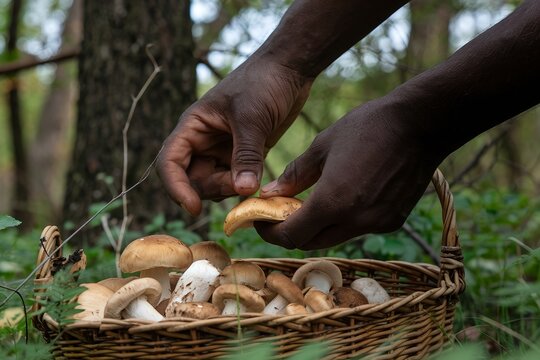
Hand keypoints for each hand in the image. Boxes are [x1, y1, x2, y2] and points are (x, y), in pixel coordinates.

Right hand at [157, 58, 312, 215]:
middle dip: (212, 188)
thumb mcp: (253, 118)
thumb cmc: (264, 83)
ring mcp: (222, 149)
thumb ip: (246, 155)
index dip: (175, 188)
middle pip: (192, 179)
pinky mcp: (242, 156)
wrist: (288, 69)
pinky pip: (234, 181)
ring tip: (252, 180)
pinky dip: (242, 188)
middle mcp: (203, 141)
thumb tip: (243, 190)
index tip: (193, 208)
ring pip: (213, 184)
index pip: (170, 162)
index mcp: (193, 126)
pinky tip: (258, 185)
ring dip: (228, 189)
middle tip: (240, 185)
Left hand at [256, 97, 442, 249]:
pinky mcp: (392, 222)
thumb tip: (269, 194)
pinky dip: (342, 221)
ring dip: (316, 228)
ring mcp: (376, 225)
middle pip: (310, 242)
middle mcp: (355, 222)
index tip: (261, 221)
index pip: (291, 236)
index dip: (270, 233)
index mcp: (332, 202)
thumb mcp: (322, 147)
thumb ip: (293, 176)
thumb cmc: (366, 128)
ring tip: (309, 204)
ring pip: (334, 238)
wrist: (420, 125)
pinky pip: (357, 229)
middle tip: (280, 214)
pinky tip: (343, 199)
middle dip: (290, 232)